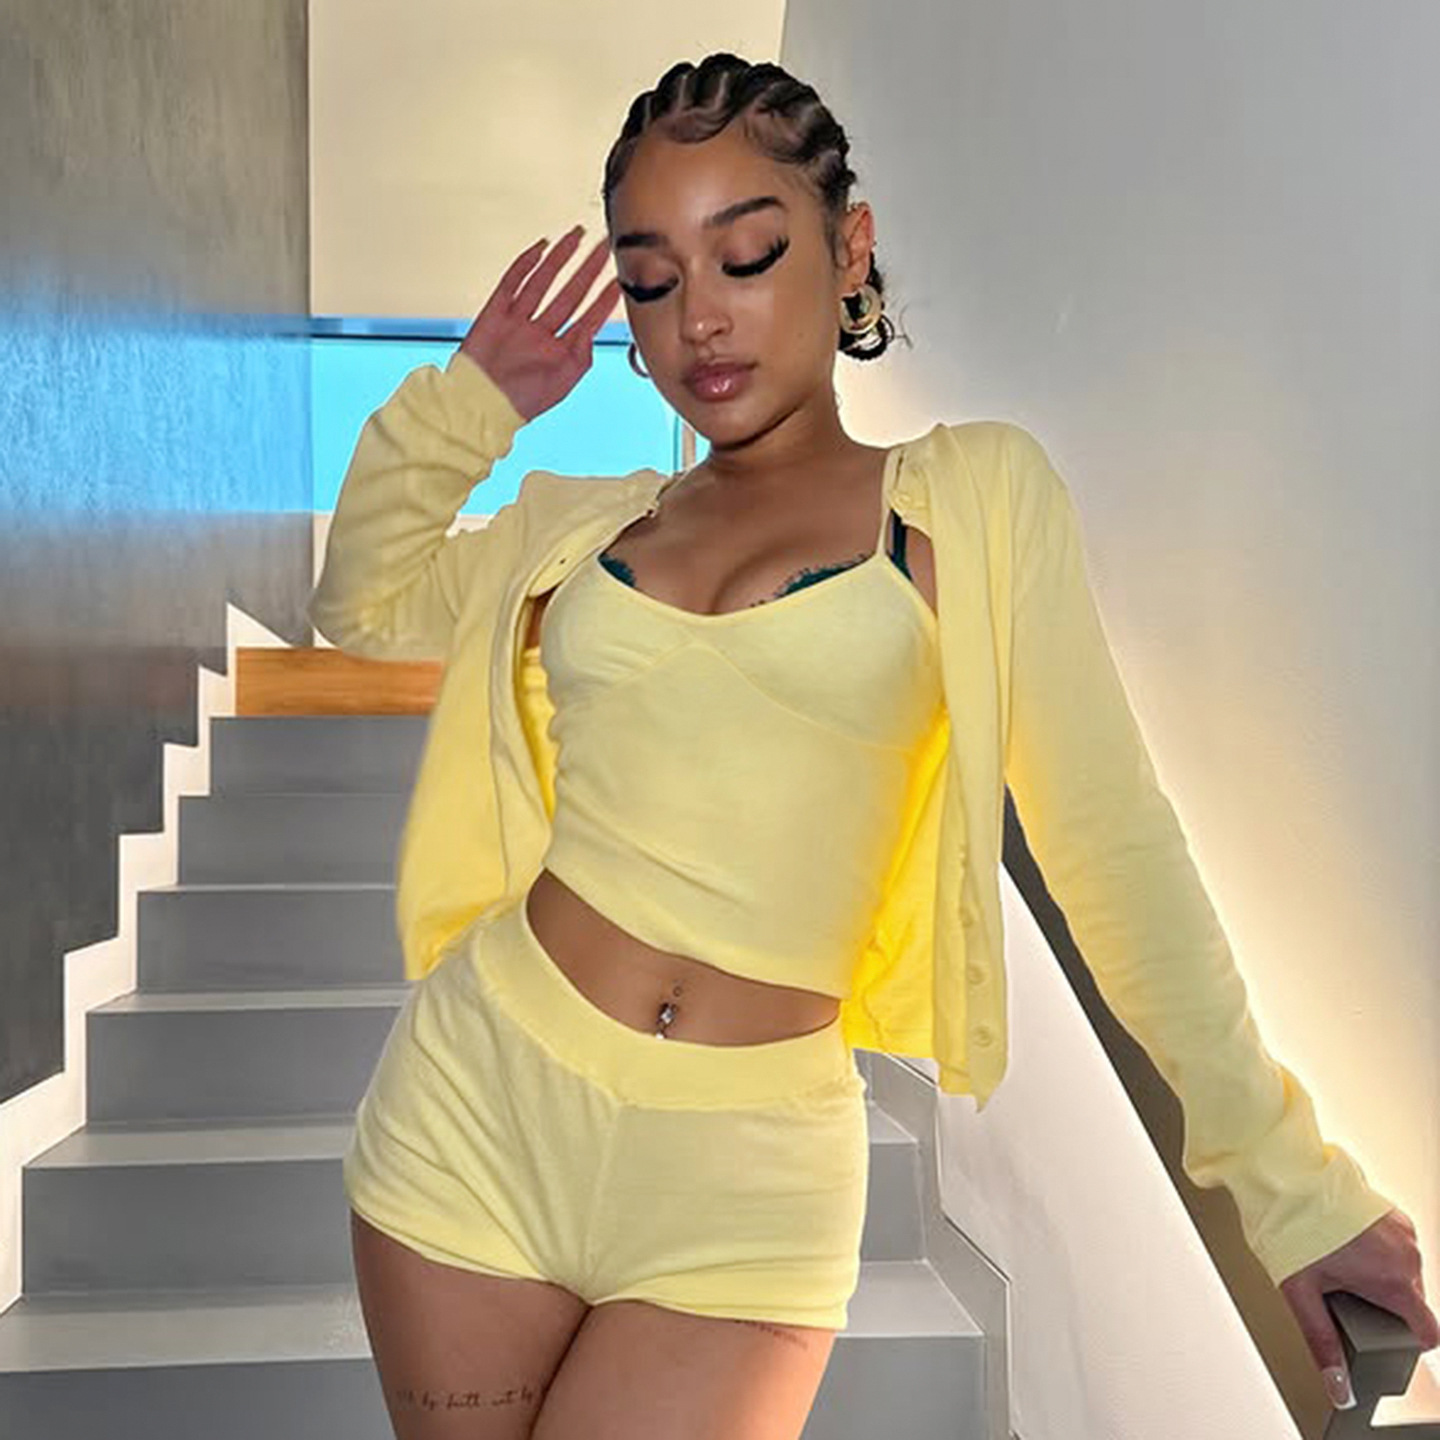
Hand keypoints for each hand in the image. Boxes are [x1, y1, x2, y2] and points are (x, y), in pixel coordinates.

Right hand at [459, 224, 622, 423]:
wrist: (479, 405)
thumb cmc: (519, 402)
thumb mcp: (563, 382)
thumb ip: (582, 355)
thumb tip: (594, 331)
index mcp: (559, 351)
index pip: (588, 317)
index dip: (604, 298)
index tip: (619, 277)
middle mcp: (541, 332)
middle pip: (570, 294)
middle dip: (588, 270)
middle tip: (605, 246)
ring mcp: (518, 320)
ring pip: (544, 282)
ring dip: (561, 259)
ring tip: (577, 237)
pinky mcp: (495, 312)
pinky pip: (512, 282)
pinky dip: (525, 265)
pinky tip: (540, 248)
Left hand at [1278, 1206, 1438, 1409]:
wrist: (1285, 1175)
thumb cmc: (1291, 1228)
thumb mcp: (1302, 1293)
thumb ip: (1323, 1344)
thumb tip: (1338, 1388)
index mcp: (1394, 1282)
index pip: (1428, 1331)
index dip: (1410, 1342)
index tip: (1390, 1339)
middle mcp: (1407, 1256)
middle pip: (1412, 1300)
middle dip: (1385, 1304)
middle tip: (1345, 1294)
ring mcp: (1403, 1231)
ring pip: (1404, 1271)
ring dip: (1380, 1275)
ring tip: (1340, 1264)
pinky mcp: (1393, 1213)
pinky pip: (1396, 1245)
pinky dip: (1378, 1250)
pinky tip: (1345, 1242)